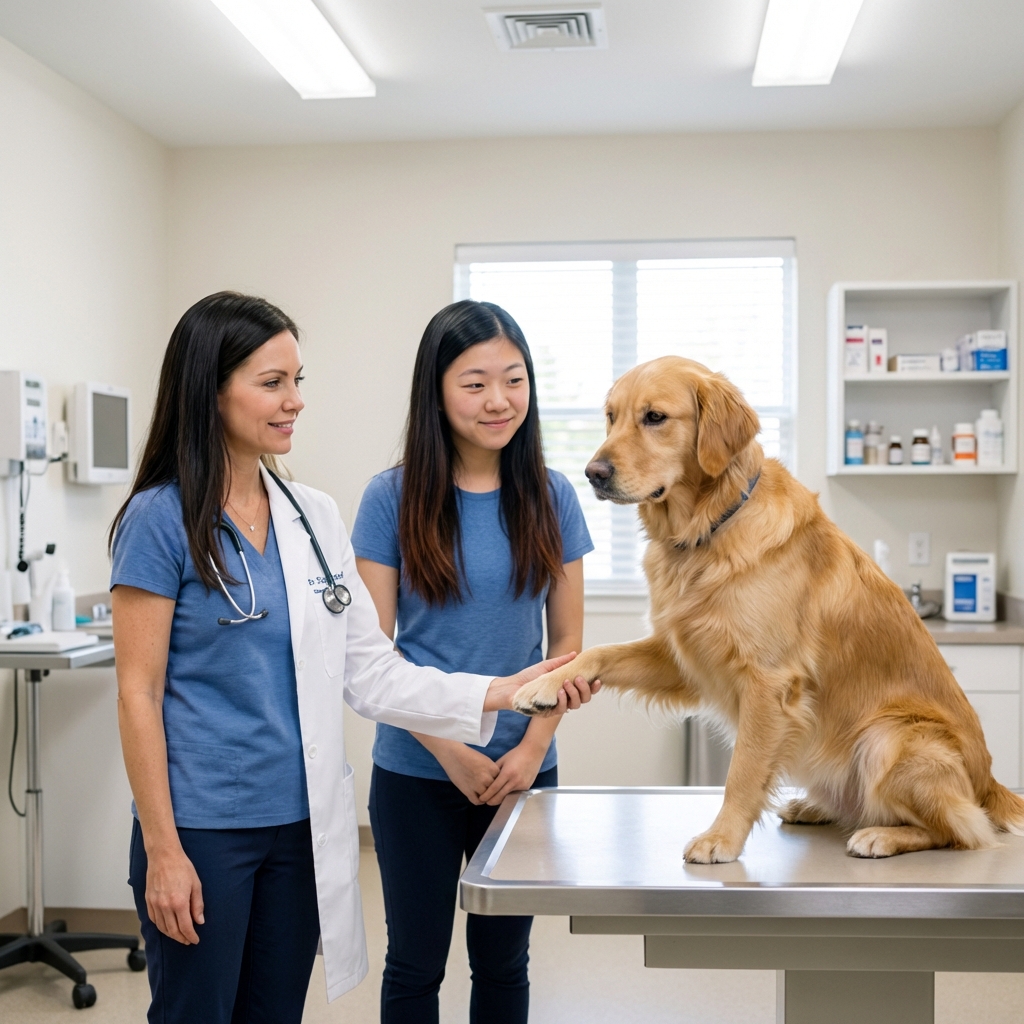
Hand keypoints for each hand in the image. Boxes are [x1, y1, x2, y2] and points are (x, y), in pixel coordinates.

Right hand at [145, 842, 203, 943]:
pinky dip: (160, 926)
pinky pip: (154, 920)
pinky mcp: (148, 902)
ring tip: (179, 936)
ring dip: (171, 935)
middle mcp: (165, 906)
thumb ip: (198, 905)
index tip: (195, 940)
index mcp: (179, 902)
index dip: (191, 936)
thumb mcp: (196, 884)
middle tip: (188, 940)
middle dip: (181, 938)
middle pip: (173, 931)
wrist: (164, 856)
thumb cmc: (182, 867)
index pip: (185, 927)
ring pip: (162, 928)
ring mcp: (155, 905)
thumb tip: (199, 921)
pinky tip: (167, 927)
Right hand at [431, 742, 499, 804]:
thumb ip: (491, 771)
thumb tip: (496, 780)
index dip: (498, 782)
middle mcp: (487, 778)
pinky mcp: (468, 791)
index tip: (495, 783)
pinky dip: (479, 801)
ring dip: (486, 796)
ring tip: (483, 793)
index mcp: (493, 769)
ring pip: (487, 797)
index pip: (501, 780)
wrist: (453, 754)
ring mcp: (477, 786)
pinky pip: (477, 801)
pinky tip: (477, 797)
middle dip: (493, 790)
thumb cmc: (469, 755)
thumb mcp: (485, 760)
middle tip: (490, 790)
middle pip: (495, 789)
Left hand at [478, 740, 547, 805]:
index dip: (486, 795)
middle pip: (500, 797)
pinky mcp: (527, 787)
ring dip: (500, 798)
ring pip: (508, 797)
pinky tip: (504, 792)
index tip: (480, 799)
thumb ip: (495, 771)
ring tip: (493, 797)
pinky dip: (509, 794)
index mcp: (507, 773)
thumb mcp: (503, 760)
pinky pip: (515, 793)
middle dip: (491, 801)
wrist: (533, 752)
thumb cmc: (516, 754)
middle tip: (485, 801)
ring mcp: (522, 785)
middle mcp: (515, 781)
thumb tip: (487, 781)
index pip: (494, 789)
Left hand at [485, 654, 600, 714]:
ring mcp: (557, 707)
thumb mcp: (547, 667)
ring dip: (574, 693)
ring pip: (575, 705)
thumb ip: (561, 662)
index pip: (585, 690)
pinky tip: (560, 691)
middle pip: (584, 699)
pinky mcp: (548, 713)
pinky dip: (563, 700)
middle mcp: (565, 699)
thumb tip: (576, 654)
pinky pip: (561, 709)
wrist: (510, 687)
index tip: (597, 679)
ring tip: (567, 682)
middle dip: (585, 689)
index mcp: (567, 689)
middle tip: (579, 678)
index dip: (593, 687)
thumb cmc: (528, 677)